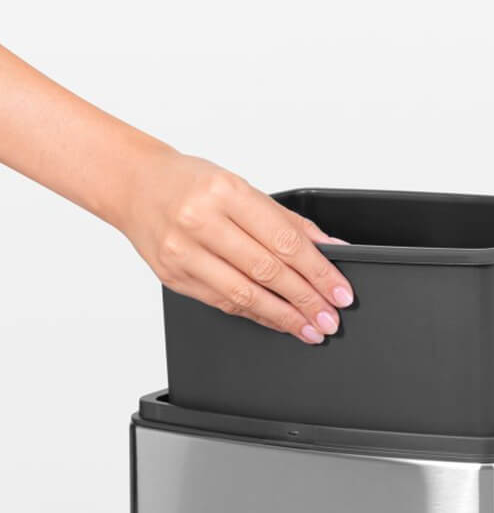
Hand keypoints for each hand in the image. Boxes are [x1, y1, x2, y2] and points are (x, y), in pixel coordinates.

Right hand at [120, 150, 353, 343]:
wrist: (134, 186)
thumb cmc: (191, 183)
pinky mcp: (173, 278)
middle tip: (330, 318)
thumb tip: (332, 249)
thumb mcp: (243, 188)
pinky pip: (223, 303)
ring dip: (284, 317)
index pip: (285, 241)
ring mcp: (183, 253)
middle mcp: (201, 222)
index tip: (340, 292)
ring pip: (245, 295)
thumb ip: (289, 222)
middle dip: (306, 299)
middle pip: (268, 271)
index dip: (319, 272)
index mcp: (226, 193)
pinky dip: (256, 315)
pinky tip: (278, 321)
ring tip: (310, 328)